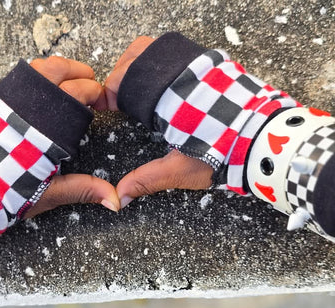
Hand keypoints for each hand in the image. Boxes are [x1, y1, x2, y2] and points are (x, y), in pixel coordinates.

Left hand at [25, 56, 119, 217]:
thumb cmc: (6, 192)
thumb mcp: (50, 193)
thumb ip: (82, 189)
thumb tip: (113, 199)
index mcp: (45, 128)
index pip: (75, 93)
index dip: (93, 91)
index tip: (101, 100)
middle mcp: (27, 107)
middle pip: (58, 71)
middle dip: (80, 73)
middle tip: (92, 84)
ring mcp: (9, 101)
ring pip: (38, 68)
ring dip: (59, 69)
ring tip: (72, 78)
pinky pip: (20, 77)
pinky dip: (38, 74)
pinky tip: (46, 85)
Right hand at [105, 37, 212, 207]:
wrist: (266, 141)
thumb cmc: (224, 154)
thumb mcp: (180, 170)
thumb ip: (148, 179)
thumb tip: (121, 196)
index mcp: (167, 99)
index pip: (125, 81)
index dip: (110, 92)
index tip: (106, 105)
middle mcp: (180, 74)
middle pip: (136, 56)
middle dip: (122, 75)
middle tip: (118, 96)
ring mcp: (197, 65)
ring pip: (155, 47)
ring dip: (140, 63)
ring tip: (136, 86)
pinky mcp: (212, 63)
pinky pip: (176, 51)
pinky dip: (160, 61)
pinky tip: (161, 82)